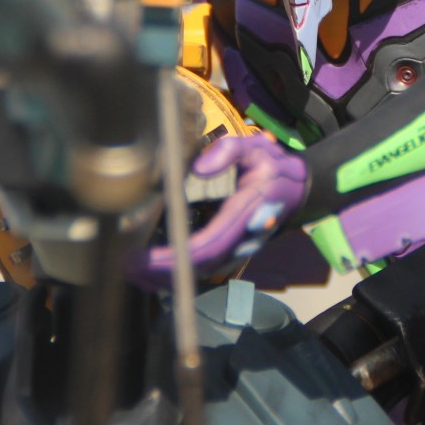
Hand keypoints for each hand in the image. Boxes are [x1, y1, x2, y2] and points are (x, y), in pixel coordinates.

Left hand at [130, 135, 307, 284]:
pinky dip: (178, 273)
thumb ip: (230, 151)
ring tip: (134, 273)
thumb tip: (198, 168)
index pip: (207, 244)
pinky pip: (203, 268)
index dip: (174, 256)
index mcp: (244, 214)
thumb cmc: (272, 167)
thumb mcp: (256, 148)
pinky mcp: (231, 250)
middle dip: (163, 271)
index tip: (143, 257)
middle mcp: (241, 239)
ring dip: (167, 277)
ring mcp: (238, 249)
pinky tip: (154, 272)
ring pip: (201, 272)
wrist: (297, 189)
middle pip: (199, 266)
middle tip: (127, 267)